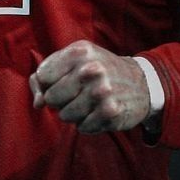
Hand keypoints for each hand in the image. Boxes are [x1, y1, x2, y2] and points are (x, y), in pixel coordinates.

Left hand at [29, 39, 150, 133]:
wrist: (142, 82)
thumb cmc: (100, 69)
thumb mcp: (75, 60)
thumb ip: (46, 76)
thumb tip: (37, 103)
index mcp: (80, 51)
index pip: (42, 75)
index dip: (47, 83)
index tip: (60, 81)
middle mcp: (91, 70)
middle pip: (51, 98)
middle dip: (60, 100)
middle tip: (77, 92)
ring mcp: (101, 92)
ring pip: (65, 115)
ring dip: (73, 113)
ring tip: (89, 102)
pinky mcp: (110, 113)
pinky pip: (82, 127)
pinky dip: (87, 123)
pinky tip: (99, 112)